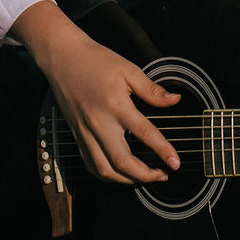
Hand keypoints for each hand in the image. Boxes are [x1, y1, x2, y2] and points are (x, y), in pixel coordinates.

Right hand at [12, 0, 180, 184]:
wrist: (63, 59)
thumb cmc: (96, 61)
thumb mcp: (129, 70)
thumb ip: (152, 90)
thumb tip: (175, 100)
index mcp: (116, 106)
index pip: (144, 134)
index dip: (163, 151)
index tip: (175, 163)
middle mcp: (99, 123)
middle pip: (123, 162)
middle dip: (145, 175)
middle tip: (162, 175)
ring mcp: (85, 132)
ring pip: (105, 170)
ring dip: (127, 180)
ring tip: (144, 177)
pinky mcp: (77, 136)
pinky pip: (91, 164)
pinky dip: (107, 175)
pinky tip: (120, 173)